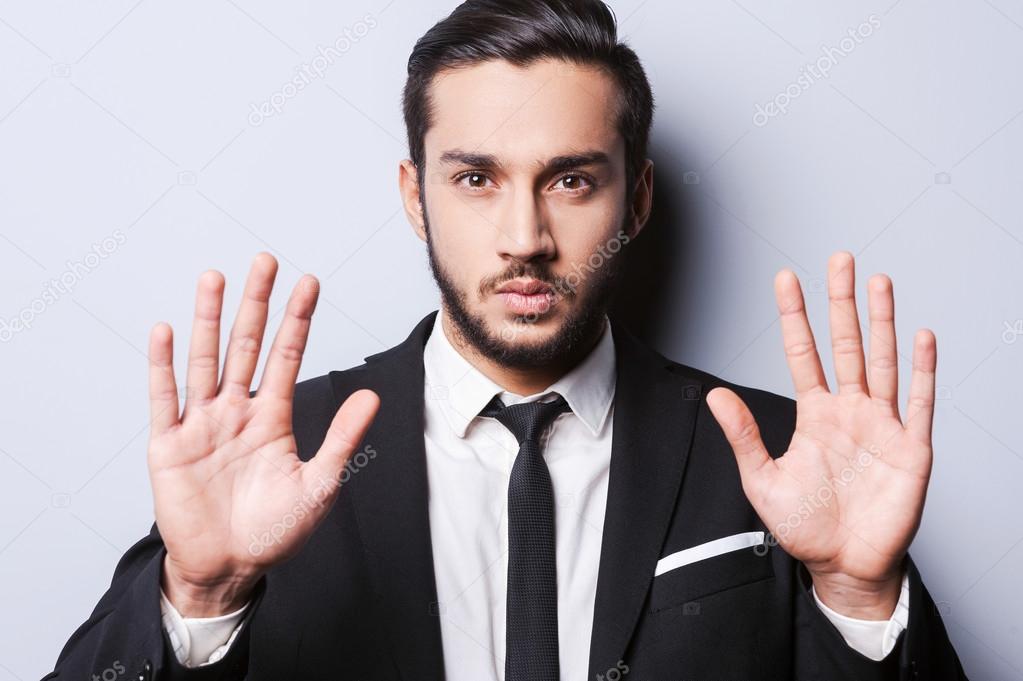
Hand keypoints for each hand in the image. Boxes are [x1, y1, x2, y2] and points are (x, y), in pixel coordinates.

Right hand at [148, 253, 378, 615]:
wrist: (229, 568)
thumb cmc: (274, 531)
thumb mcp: (318, 484)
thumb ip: (341, 438)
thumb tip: (372, 394)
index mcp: (272, 417)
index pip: (286, 356)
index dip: (297, 320)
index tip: (309, 282)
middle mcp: (236, 411)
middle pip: (247, 346)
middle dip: (256, 303)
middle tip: (265, 260)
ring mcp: (201, 424)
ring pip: (206, 361)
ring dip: (208, 320)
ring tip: (214, 278)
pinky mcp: (168, 445)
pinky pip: (165, 398)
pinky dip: (163, 365)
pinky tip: (166, 330)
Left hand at [706, 251, 934, 618]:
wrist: (845, 566)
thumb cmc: (806, 526)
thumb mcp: (762, 480)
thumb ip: (744, 435)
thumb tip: (715, 395)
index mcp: (815, 415)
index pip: (802, 354)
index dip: (795, 316)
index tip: (785, 279)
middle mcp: (850, 411)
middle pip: (846, 344)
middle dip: (842, 302)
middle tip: (839, 260)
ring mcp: (882, 425)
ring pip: (883, 362)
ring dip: (881, 322)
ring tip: (878, 282)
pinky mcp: (911, 448)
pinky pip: (920, 403)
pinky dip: (922, 370)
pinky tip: (920, 337)